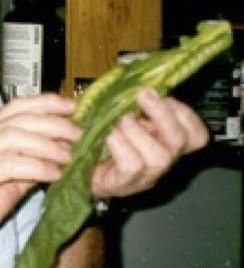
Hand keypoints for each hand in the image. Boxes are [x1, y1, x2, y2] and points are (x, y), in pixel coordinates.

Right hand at [0, 94, 81, 258]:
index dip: (46, 103)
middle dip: (53, 123)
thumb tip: (61, 150)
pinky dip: (36, 167)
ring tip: (69, 157)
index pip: (16, 106)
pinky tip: (53, 174)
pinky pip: (10, 165)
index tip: (72, 107)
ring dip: (47, 146)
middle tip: (78, 134)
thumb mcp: (10, 179)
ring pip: (15, 138)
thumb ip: (30, 161)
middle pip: (19, 119)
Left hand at [90, 88, 208, 197]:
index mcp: (162, 139)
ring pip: (159, 156)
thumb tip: (122, 83)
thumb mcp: (108, 111)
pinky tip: (105, 136)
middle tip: (143, 95)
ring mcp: (144, 175)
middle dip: (163, 114)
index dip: (184, 113)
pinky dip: (119, 145)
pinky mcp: (124, 184)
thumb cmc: (94, 135)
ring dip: (136, 131)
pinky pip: (132, 165)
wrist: (71, 166)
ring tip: (117, 121)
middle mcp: (160, 158)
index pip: (195, 134)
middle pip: (180, 141)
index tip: (160, 94)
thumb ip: (118, 98)